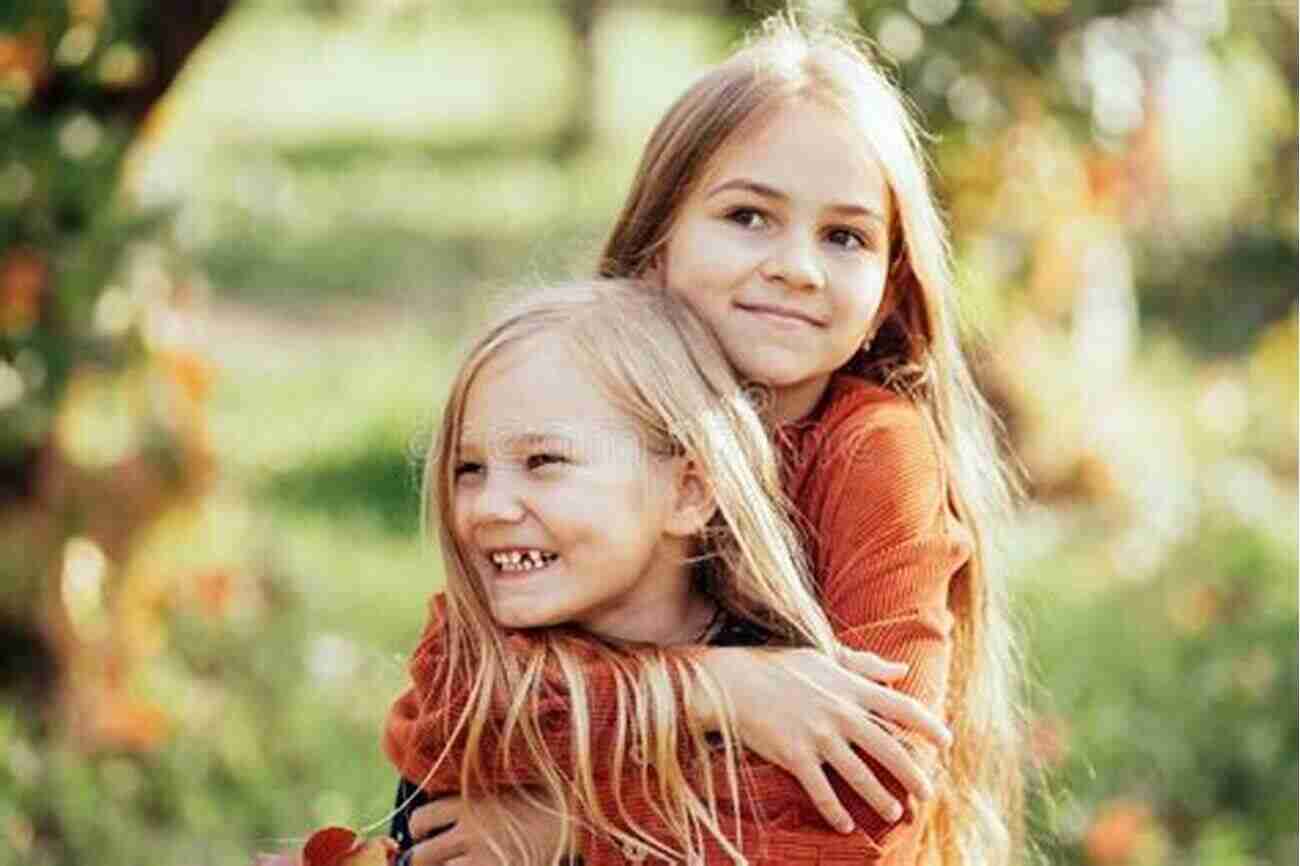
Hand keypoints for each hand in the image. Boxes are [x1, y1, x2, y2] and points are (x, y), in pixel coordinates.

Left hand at [404, 791, 570, 865]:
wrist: (571, 817)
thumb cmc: (537, 798)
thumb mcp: (500, 784)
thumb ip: (470, 793)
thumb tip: (435, 799)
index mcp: (469, 800)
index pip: (421, 818)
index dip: (419, 830)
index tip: (425, 834)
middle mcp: (471, 828)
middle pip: (422, 855)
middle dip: (424, 860)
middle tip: (433, 859)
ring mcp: (484, 855)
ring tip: (459, 861)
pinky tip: (478, 863)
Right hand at [695, 646, 950, 832]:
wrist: (732, 682)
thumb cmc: (778, 667)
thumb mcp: (823, 658)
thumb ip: (865, 665)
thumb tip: (901, 671)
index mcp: (849, 687)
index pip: (901, 708)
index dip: (928, 725)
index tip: (946, 742)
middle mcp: (839, 713)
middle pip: (888, 749)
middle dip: (913, 774)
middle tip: (927, 793)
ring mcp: (817, 736)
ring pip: (860, 775)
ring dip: (880, 798)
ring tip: (894, 813)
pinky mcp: (794, 756)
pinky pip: (821, 791)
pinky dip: (835, 811)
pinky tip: (846, 825)